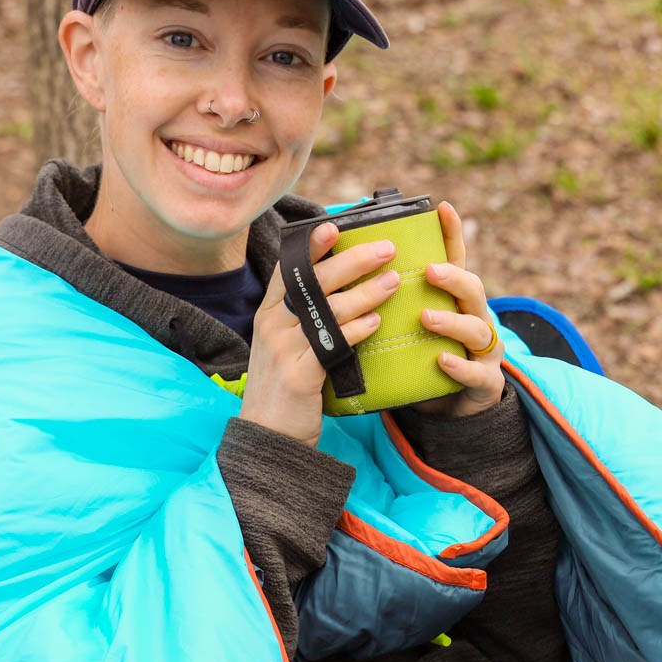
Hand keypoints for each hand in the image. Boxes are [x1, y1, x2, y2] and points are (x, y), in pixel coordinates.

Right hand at [240, 222, 399, 447]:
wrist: (268, 436)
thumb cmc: (286, 388)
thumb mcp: (286, 346)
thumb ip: (306, 318)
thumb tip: (340, 290)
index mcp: (270, 313)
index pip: (289, 269)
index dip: (311, 247)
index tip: (334, 225)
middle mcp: (273, 325)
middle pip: (314, 282)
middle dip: (352, 261)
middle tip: (386, 248)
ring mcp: (284, 349)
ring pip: (329, 310)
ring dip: (365, 292)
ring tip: (393, 280)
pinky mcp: (300, 375)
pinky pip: (333, 344)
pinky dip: (357, 330)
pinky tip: (377, 321)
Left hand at [410, 201, 505, 418]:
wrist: (449, 409)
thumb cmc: (423, 358)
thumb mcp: (410, 326)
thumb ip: (391, 300)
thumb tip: (347, 269)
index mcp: (455, 301)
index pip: (456, 261)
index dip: (452, 234)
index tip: (442, 207)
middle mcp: (475, 319)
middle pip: (473, 290)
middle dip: (454, 277)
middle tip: (430, 270)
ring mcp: (483, 351)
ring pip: (477, 329)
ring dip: (451, 322)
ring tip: (426, 318)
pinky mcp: (484, 382)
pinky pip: (475, 373)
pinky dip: (458, 366)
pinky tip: (441, 361)